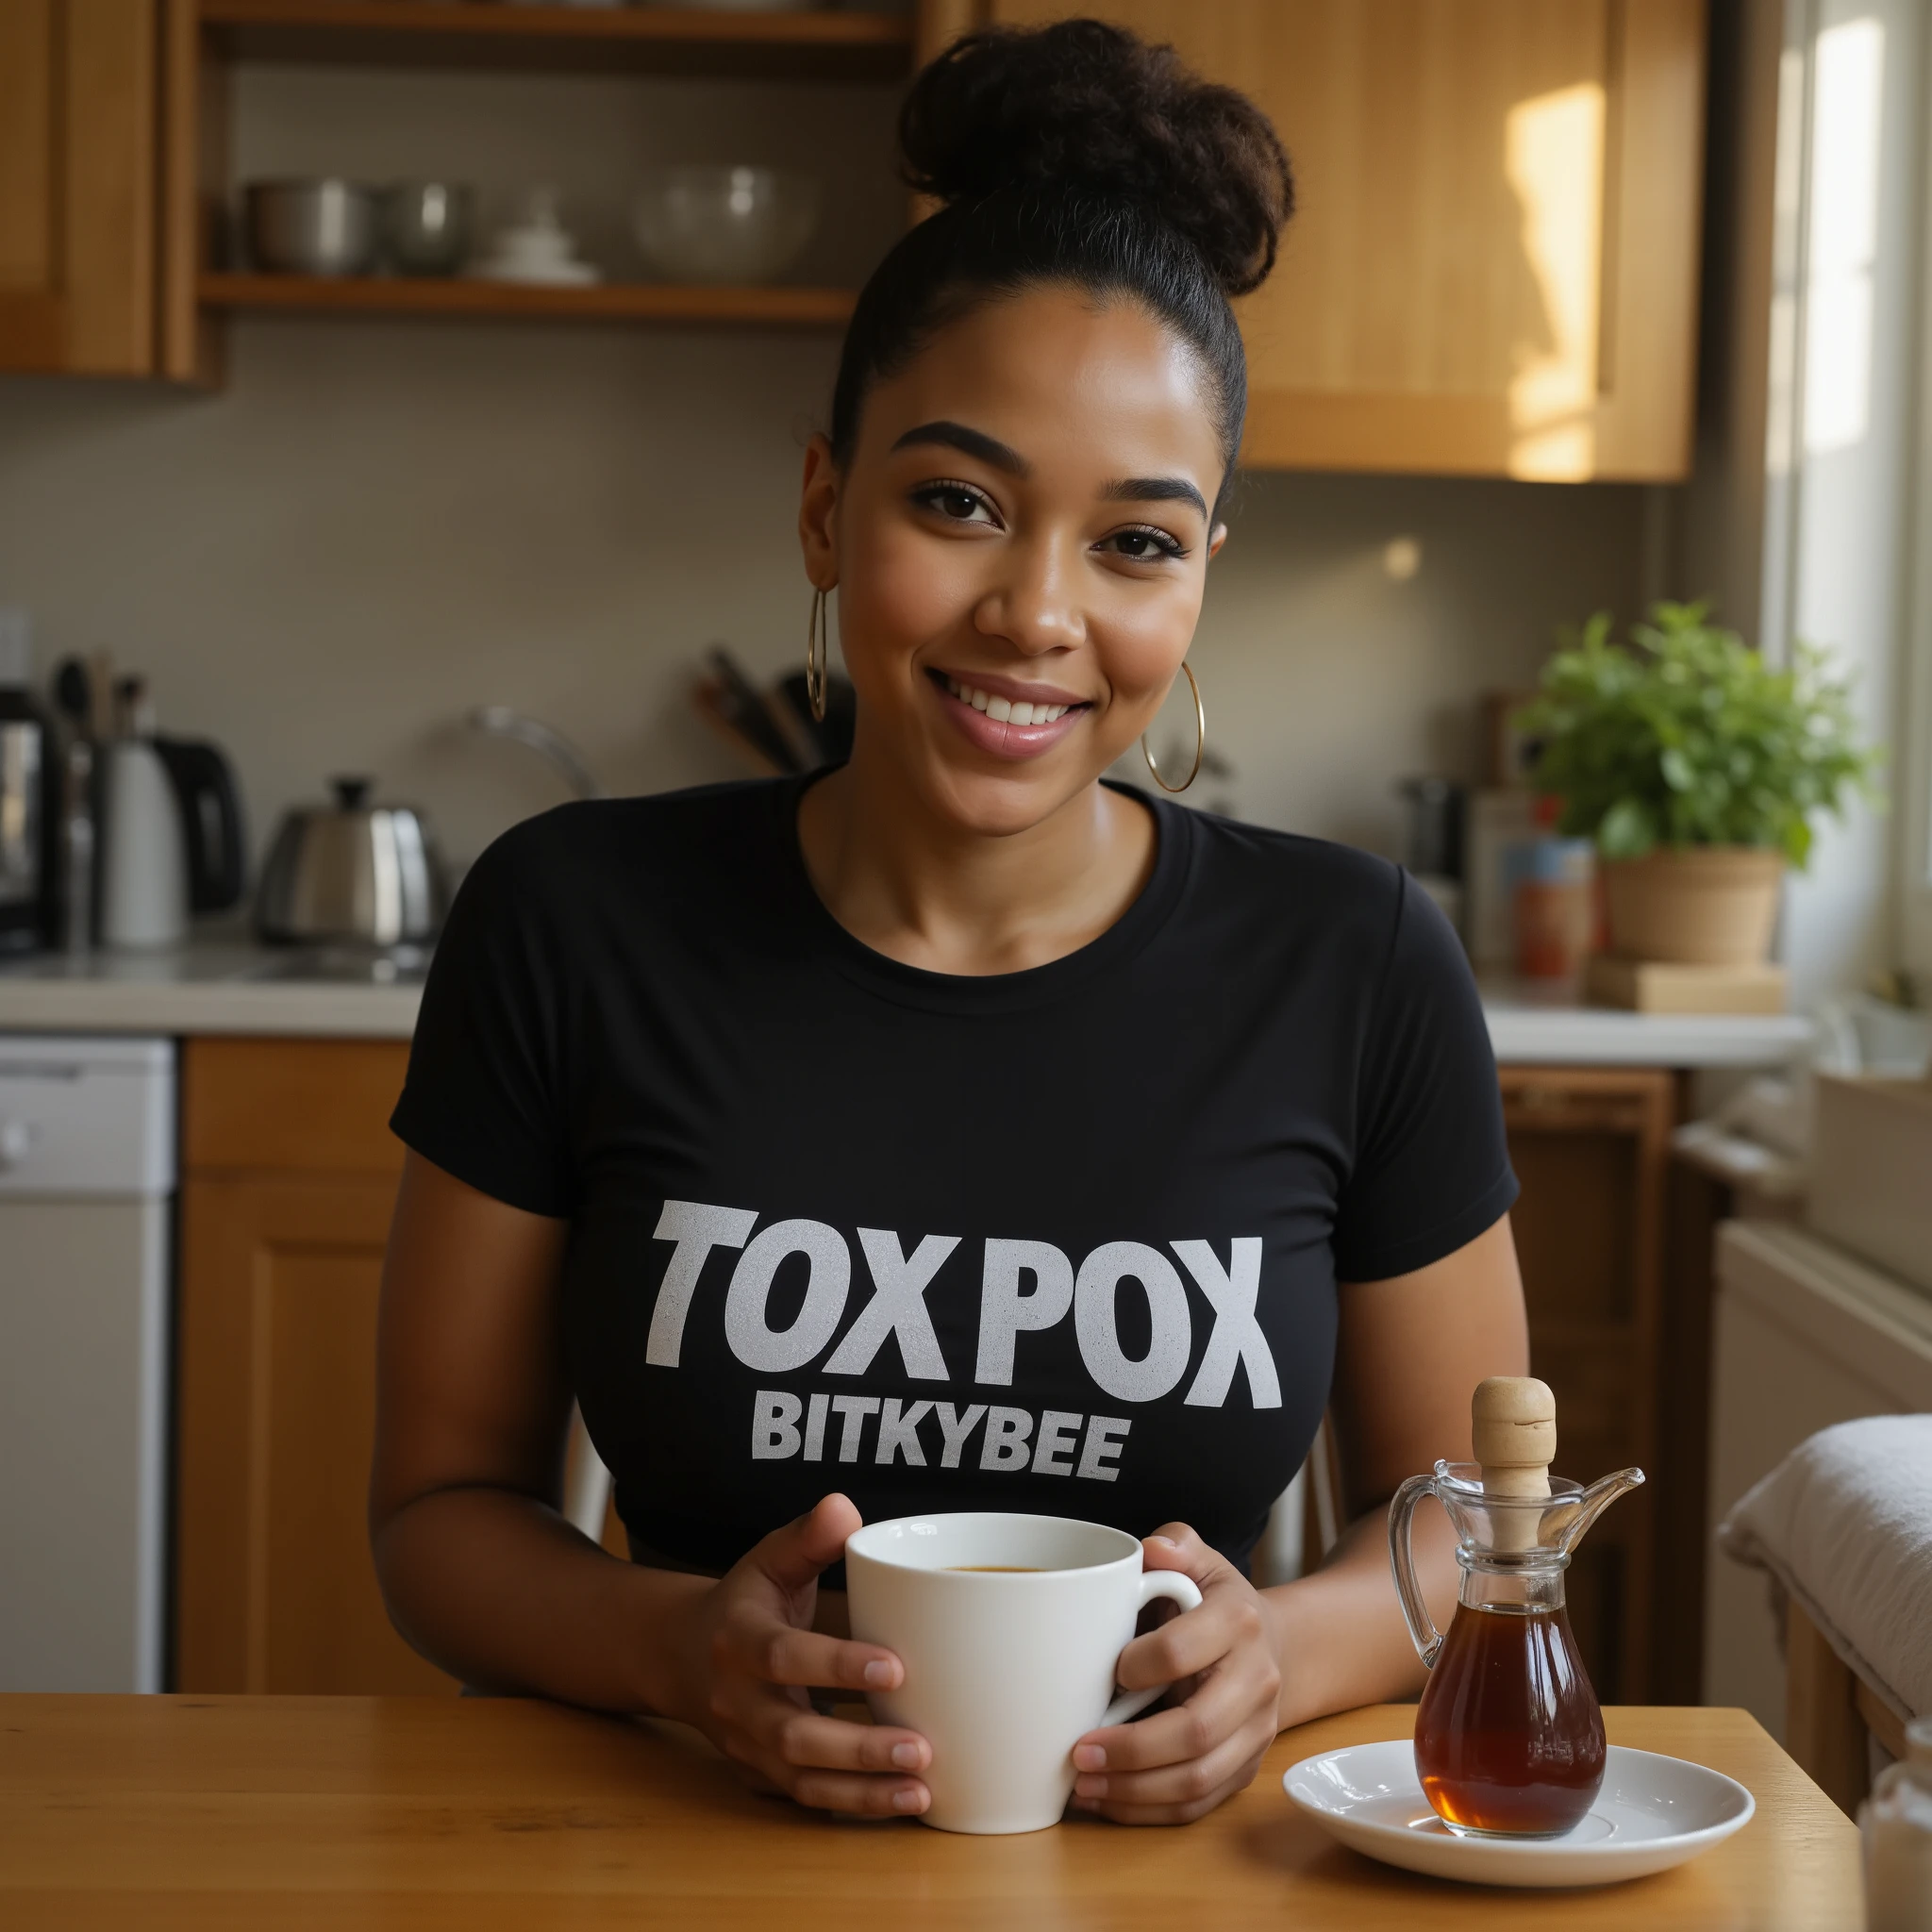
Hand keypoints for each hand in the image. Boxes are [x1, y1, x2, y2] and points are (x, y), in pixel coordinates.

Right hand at [666, 1493, 930, 1817]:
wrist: (682, 1655)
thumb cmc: (745, 1602)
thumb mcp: (769, 1560)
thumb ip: (808, 1537)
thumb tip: (845, 1509)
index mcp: (738, 1639)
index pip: (782, 1656)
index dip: (835, 1664)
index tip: (895, 1666)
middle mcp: (737, 1701)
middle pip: (793, 1735)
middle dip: (857, 1747)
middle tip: (921, 1746)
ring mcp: (746, 1745)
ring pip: (800, 1780)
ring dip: (861, 1791)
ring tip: (921, 1790)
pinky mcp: (761, 1775)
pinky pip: (804, 1799)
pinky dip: (852, 1806)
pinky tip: (902, 1801)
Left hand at [1069, 1523, 1281, 1823]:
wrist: (1271, 1646)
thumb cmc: (1213, 1601)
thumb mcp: (1200, 1560)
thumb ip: (1175, 1544)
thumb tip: (1152, 1550)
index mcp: (1238, 1621)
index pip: (1184, 1651)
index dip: (1140, 1665)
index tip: (1108, 1671)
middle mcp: (1256, 1681)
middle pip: (1197, 1730)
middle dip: (1132, 1749)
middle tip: (1078, 1752)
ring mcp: (1255, 1732)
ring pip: (1199, 1778)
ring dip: (1135, 1790)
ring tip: (1082, 1785)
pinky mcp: (1245, 1769)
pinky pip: (1200, 1805)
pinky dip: (1149, 1811)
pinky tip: (1107, 1800)